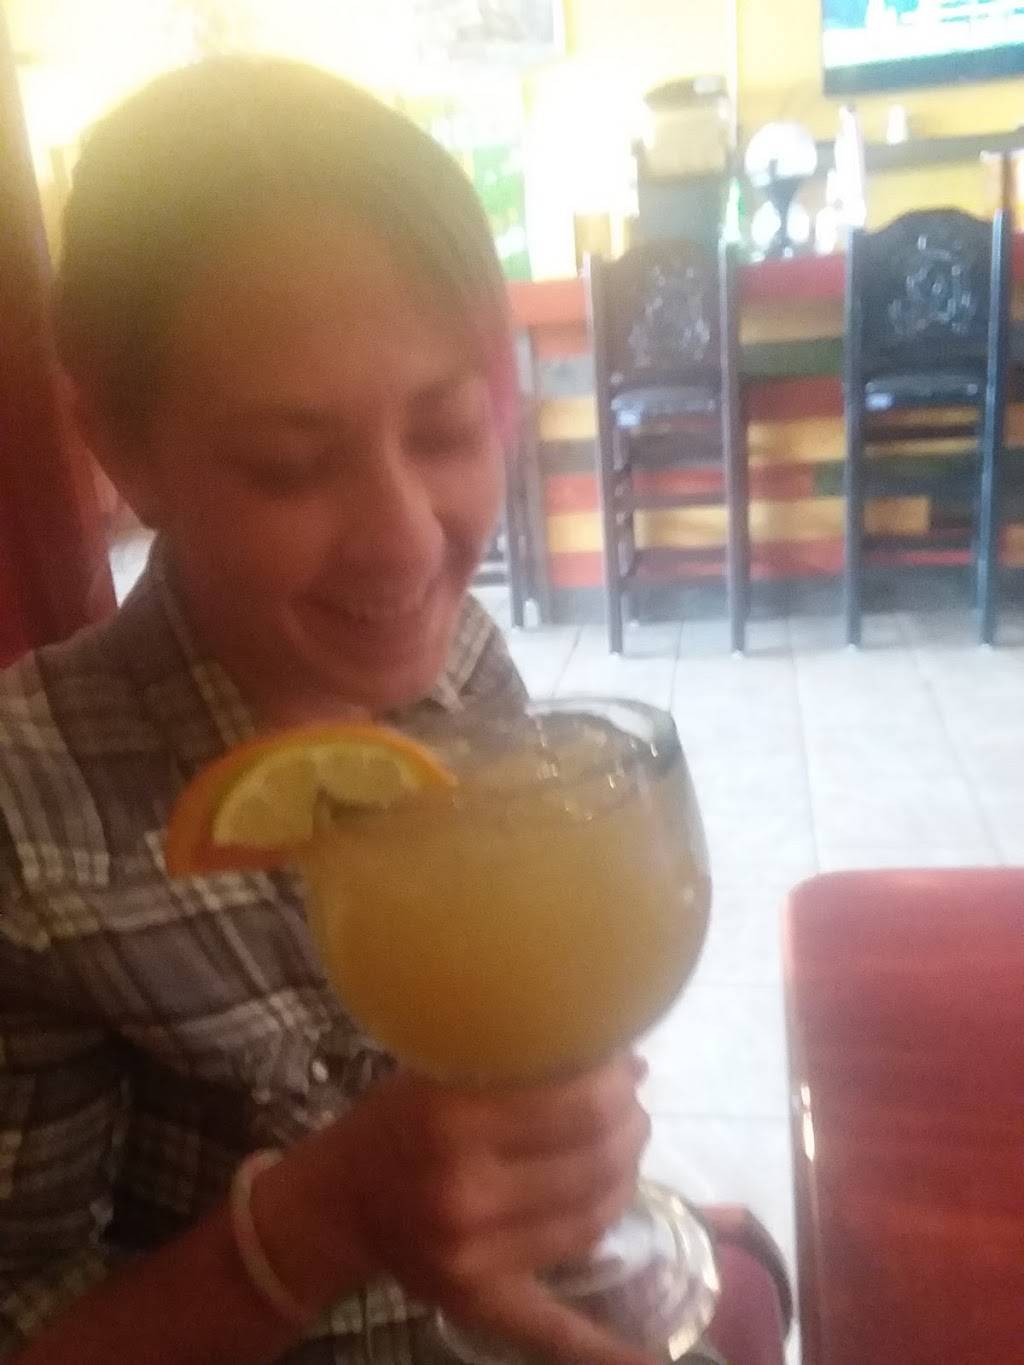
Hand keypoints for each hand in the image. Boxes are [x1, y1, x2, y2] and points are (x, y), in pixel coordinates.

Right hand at [290, 1054, 655, 1364]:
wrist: (339, 1202)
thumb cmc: (394, 1121)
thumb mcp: (441, 1070)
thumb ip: (525, 1063)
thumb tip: (628, 1063)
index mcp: (452, 1119)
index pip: (577, 1103)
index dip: (616, 1084)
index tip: (623, 1069)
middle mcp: (465, 1191)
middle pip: (593, 1158)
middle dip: (628, 1126)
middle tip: (631, 1109)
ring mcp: (475, 1255)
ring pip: (590, 1217)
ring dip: (624, 1180)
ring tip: (625, 1152)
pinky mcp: (478, 1302)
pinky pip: (553, 1327)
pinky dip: (607, 1349)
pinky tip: (650, 1362)